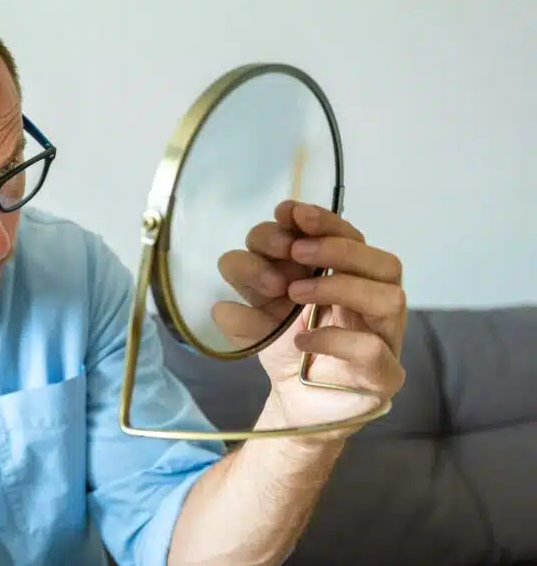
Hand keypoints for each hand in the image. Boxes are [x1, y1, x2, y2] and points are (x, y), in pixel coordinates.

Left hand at [216, 200, 406, 442]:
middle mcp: (374, 302)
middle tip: (295, 250)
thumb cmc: (286, 347)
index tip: (288, 212)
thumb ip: (248, 291)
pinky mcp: (383, 376)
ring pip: (389, 297)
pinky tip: (301, 341)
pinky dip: (334, 338)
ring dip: (337, 286)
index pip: (351, 238)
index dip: (324, 220)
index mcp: (348, 276)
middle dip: (336, 246)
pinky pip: (373, 350)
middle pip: (382, 261)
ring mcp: (385, 339)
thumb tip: (227, 290)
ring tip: (293, 294)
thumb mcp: (256, 312)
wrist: (296, 405)